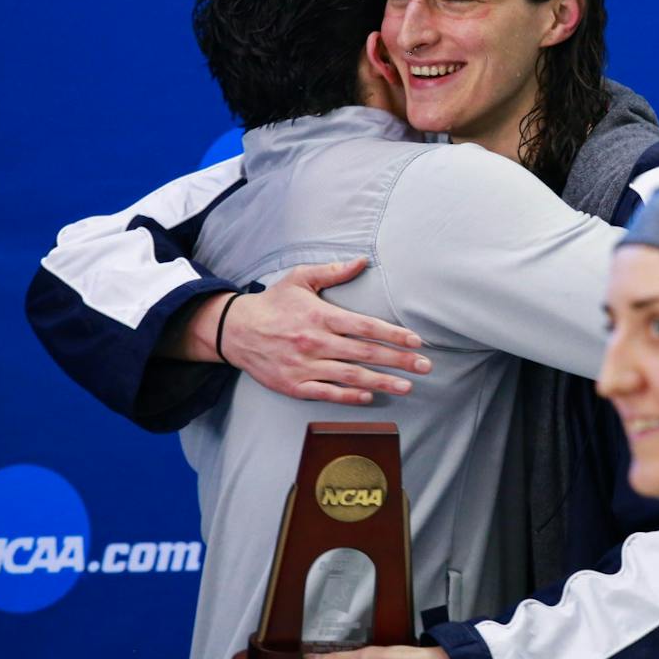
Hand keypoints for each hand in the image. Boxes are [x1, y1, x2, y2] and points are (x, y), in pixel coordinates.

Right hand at [188, 261, 429, 402]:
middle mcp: (316, 343)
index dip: (393, 335)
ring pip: (350, 377)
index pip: (365, 327)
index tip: (416, 341)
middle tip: (425, 367)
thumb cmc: (272, 303)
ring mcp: (305, 366)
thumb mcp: (300, 279)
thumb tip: (363, 261)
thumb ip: (333, 272)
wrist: (234, 330)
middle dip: (399, 361)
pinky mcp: (294, 385)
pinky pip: (326, 393)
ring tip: (407, 387)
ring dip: (381, 382)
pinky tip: (369, 396)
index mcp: (321, 316)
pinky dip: (348, 396)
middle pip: (365, 354)